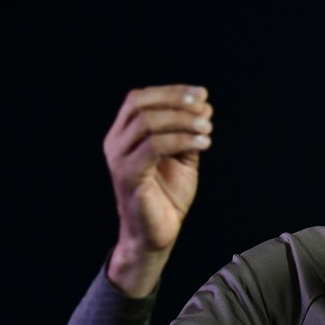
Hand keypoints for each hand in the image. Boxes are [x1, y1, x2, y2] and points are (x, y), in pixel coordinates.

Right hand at [103, 84, 213, 296]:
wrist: (158, 234)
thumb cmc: (168, 196)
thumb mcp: (183, 158)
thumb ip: (189, 133)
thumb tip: (205, 106)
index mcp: (124, 135)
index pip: (139, 98)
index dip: (170, 91)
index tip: (201, 93)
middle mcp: (116, 143)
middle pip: (140, 105)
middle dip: (176, 101)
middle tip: (205, 109)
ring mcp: (119, 159)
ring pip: (147, 123)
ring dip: (182, 121)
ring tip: (207, 129)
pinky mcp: (128, 175)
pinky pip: (154, 147)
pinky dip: (182, 140)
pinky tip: (203, 144)